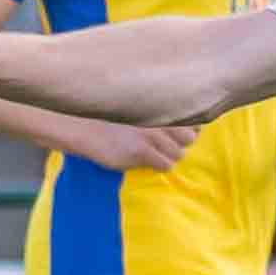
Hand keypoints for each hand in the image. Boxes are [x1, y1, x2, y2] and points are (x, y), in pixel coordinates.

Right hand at [80, 119, 198, 174]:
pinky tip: (147, 161)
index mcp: (157, 108)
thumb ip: (157, 116)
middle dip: (180, 144)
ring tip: (152, 154)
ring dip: (168, 157)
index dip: (189, 129)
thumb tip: (183, 127)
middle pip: (189, 138)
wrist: (84, 128)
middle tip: (164, 146)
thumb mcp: (136, 111)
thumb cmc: (108, 120)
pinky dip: (159, 166)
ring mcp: (151, 136)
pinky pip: (165, 165)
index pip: (191, 120)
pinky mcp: (142, 151)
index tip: (179, 133)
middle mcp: (158, 120)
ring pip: (178, 154)